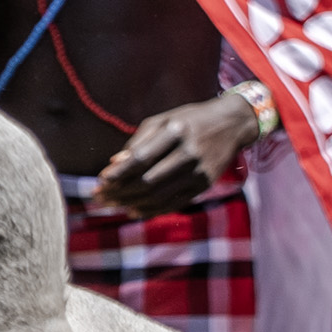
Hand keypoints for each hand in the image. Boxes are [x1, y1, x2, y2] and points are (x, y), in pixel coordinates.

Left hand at [89, 90, 258, 220]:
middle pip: (149, 180)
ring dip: (131, 203)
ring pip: (160, 194)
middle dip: (120, 191)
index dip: (120, 172)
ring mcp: (199, 170)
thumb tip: (114, 163)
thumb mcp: (162, 120)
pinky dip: (152, 209)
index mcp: (176, 132)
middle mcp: (189, 153)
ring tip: (111, 205)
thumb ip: (138, 141)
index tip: (101, 180)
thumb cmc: (188, 121)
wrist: (231, 125)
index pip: (142, 157)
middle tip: (99, 197)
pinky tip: (134, 211)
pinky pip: (175, 202)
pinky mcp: (205, 184)